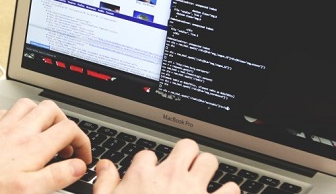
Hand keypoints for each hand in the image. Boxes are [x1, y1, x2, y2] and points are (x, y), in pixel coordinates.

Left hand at [0, 98, 91, 193]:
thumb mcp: (29, 190)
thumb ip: (57, 176)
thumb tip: (78, 166)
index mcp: (35, 146)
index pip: (69, 129)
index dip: (82, 141)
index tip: (82, 157)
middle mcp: (21, 131)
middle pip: (52, 109)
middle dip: (65, 122)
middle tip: (65, 143)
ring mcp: (4, 127)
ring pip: (29, 105)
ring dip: (41, 115)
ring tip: (45, 132)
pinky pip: (7, 112)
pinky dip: (17, 117)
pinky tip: (17, 130)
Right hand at [93, 139, 240, 193]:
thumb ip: (106, 183)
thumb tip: (104, 166)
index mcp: (143, 176)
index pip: (148, 155)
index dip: (148, 165)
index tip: (148, 176)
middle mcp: (171, 177)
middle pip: (186, 147)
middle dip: (185, 155)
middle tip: (182, 168)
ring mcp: (194, 190)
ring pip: (209, 161)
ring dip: (207, 170)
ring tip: (201, 180)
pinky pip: (231, 189)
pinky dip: (228, 192)